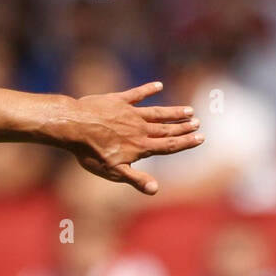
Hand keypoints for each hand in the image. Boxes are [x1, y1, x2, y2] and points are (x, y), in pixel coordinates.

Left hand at [63, 82, 202, 194]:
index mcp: (140, 146)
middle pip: (166, 128)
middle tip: (198, 122)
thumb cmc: (91, 153)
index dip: (185, 142)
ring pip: (157, 112)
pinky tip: (158, 86)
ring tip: (188, 110)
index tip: (201, 138)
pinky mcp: (118, 100)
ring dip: (173, 111)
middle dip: (183, 127)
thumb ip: (136, 179)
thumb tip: (156, 190)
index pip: (168, 145)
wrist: (75, 127)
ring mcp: (130, 113)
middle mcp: (140, 128)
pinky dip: (148, 90)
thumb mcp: (113, 171)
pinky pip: (137, 94)